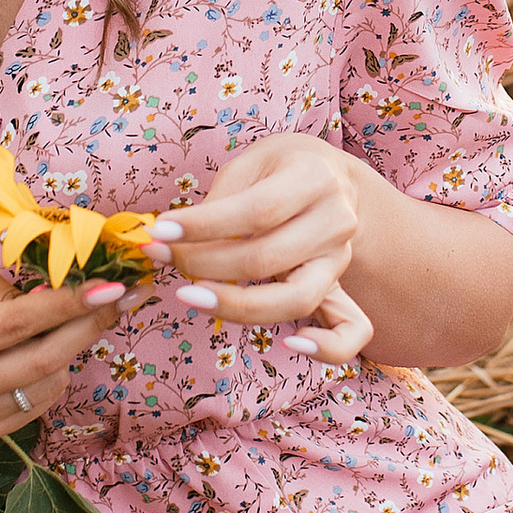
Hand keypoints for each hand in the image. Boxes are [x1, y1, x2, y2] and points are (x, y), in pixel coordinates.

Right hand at [0, 253, 126, 439]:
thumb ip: (11, 289)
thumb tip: (71, 296)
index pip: (18, 324)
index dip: (69, 304)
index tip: (112, 286)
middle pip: (43, 360)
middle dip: (89, 324)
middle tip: (120, 295)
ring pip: (51, 383)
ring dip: (72, 346)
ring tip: (67, 316)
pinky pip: (44, 401)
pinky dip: (55, 370)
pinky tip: (41, 346)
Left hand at [147, 136, 369, 364]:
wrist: (330, 178)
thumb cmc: (279, 169)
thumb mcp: (249, 164)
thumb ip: (219, 202)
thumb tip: (172, 242)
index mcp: (314, 177)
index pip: (258, 210)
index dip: (204, 226)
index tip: (160, 233)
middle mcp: (336, 220)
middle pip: (267, 258)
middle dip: (203, 264)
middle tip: (162, 258)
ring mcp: (341, 258)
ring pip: (296, 299)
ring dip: (236, 306)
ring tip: (191, 296)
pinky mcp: (340, 287)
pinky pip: (352, 330)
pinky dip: (327, 347)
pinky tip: (291, 344)